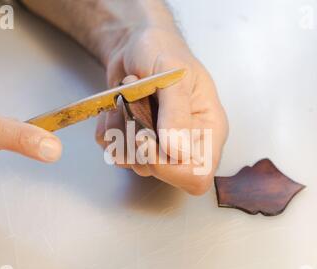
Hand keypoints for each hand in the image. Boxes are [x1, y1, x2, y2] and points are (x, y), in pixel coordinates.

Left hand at [95, 27, 228, 194]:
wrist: (136, 44)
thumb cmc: (163, 51)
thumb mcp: (174, 75)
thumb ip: (176, 113)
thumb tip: (177, 151)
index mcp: (208, 131)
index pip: (197, 176)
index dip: (169, 169)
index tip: (145, 138)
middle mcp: (186, 144)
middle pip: (160, 173)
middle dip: (137, 140)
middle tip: (135, 104)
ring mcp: (160, 145)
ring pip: (132, 164)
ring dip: (119, 130)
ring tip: (126, 100)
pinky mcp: (136, 142)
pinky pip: (114, 152)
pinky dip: (108, 129)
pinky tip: (117, 107)